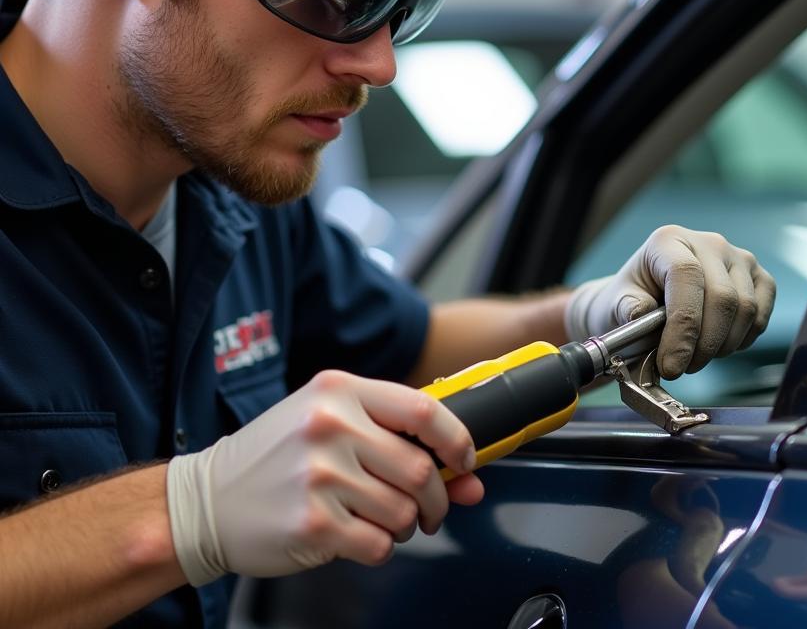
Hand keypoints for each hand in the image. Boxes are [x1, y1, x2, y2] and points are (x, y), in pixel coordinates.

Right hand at [166, 370, 483, 584]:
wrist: (206, 500)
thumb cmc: (277, 458)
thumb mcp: (329, 422)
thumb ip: (397, 440)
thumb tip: (469, 478)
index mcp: (340, 390)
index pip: (423, 409)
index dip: (457, 439)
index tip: (464, 460)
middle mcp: (331, 425)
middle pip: (420, 468)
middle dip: (434, 497)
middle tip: (426, 508)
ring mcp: (321, 475)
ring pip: (403, 510)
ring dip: (405, 525)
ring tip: (381, 520)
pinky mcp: (313, 523)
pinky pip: (379, 544)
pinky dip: (380, 547)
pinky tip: (356, 535)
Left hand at [564, 226, 775, 377]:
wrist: (649, 297)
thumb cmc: (633, 299)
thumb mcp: (617, 303)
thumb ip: (627, 309)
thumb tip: (642, 315)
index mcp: (669, 240)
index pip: (687, 275)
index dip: (683, 325)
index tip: (672, 363)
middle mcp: (709, 242)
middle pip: (722, 297)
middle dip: (703, 345)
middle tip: (681, 369)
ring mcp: (738, 258)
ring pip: (745, 310)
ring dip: (722, 347)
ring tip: (695, 358)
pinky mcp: (759, 278)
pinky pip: (761, 315)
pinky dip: (742, 341)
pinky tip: (718, 346)